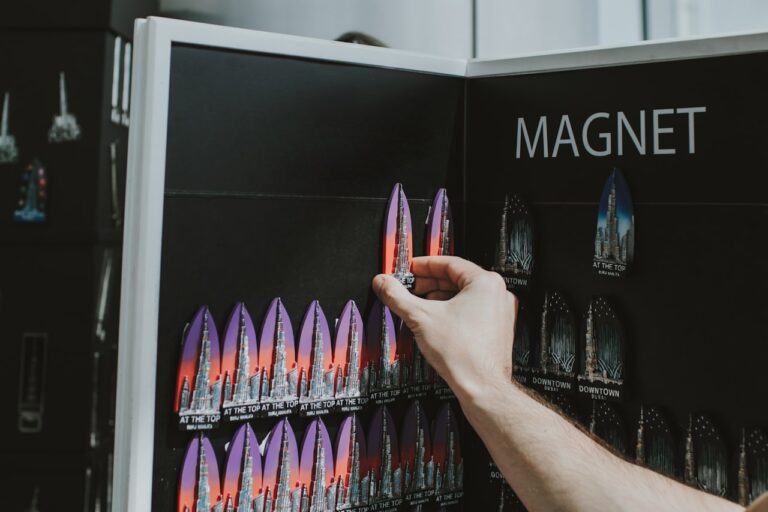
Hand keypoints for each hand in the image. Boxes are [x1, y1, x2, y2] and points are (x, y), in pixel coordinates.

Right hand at [372, 256, 517, 401]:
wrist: (482, 387)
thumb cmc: (464, 354)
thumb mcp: (420, 317)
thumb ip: (397, 296)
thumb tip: (383, 283)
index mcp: (485, 282)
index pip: (450, 263)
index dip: (425, 265)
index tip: (411, 268)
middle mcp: (497, 294)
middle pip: (457, 279)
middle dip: (430, 283)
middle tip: (410, 286)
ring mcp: (500, 313)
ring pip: (464, 296)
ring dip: (440, 298)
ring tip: (419, 304)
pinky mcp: (497, 330)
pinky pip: (472, 311)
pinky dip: (452, 311)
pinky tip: (436, 321)